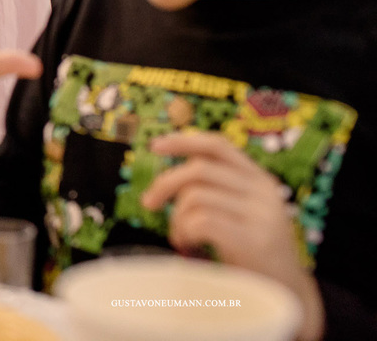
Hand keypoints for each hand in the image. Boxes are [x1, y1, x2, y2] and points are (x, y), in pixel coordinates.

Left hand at [142, 132, 324, 340]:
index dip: (183, 141)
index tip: (154, 146)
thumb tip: (167, 181)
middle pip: (198, 169)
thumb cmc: (253, 256)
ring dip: (177, 218)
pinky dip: (184, 233)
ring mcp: (262, 215)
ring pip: (195, 196)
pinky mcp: (254, 241)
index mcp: (260, 180)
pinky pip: (200, 222)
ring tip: (182, 238)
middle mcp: (264, 191)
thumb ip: (216, 192)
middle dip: (165, 184)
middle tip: (148, 204)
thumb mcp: (241, 214)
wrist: (290, 297)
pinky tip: (190, 247)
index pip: (218, 146)